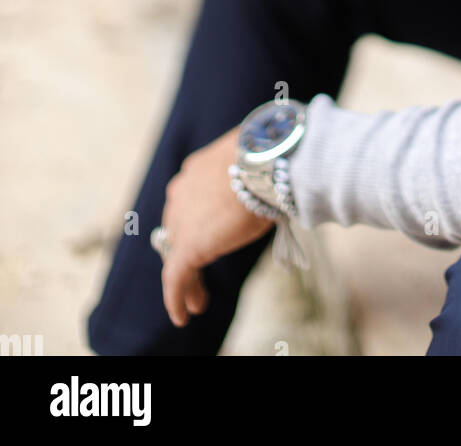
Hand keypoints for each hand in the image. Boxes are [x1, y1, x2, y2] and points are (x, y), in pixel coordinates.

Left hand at [157, 126, 271, 327]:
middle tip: (197, 272)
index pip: (189, 203)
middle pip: (178, 229)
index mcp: (196, 172)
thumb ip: (250, 181)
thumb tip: (272, 185)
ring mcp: (181, 220)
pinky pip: (175, 278)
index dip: (194, 223)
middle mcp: (182, 193)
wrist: (261, 161)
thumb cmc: (267, 159)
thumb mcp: (254, 168)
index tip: (206, 236)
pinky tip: (183, 314)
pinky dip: (177, 298)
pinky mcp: (187, 247)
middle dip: (186, 250)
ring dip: (186, 278)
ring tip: (196, 301)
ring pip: (177, 255)